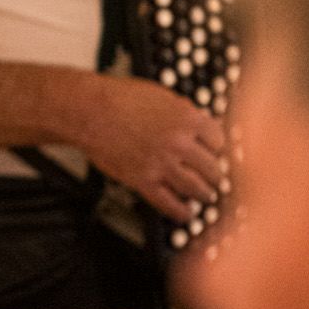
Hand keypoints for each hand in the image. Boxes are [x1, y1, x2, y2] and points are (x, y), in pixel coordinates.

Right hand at [72, 74, 225, 221]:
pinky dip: (181, 212)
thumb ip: (184, 111)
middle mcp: (179, 144)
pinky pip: (169, 204)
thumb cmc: (119, 98)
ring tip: (206, 197)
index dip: (218, 148)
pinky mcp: (143, 181)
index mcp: (187, 119)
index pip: (219, 140)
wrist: (89, 110)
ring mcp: (162, 165)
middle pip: (213, 168)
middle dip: (217, 175)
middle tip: (217, 179)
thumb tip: (199, 123)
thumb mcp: (161, 95)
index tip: (216, 154)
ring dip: (205, 195)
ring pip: (196, 189)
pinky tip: (185, 213)